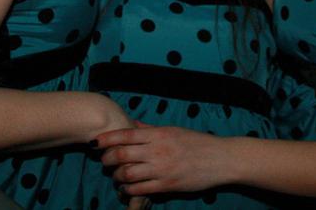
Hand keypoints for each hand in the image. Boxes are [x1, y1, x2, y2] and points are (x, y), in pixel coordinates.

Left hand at [95, 125, 230, 195]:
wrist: (220, 159)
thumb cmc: (198, 143)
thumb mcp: (174, 130)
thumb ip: (151, 130)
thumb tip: (133, 125)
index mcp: (159, 134)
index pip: (125, 134)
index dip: (106, 139)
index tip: (95, 143)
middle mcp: (158, 150)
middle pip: (121, 155)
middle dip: (107, 159)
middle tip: (104, 162)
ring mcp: (162, 169)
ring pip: (127, 174)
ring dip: (117, 177)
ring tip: (116, 177)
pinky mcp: (167, 185)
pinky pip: (140, 189)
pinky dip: (128, 190)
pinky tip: (127, 189)